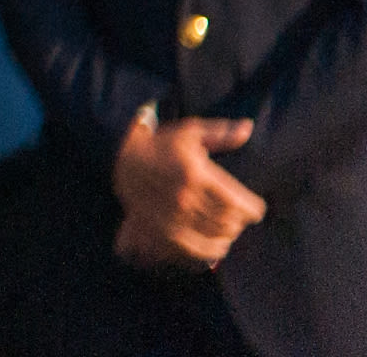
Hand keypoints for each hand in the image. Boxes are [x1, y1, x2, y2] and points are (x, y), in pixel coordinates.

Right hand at [115, 111, 264, 269]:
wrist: (120, 158)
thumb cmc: (160, 143)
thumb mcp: (189, 131)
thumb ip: (220, 133)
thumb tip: (248, 128)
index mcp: (196, 174)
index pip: (238, 202)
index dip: (254, 209)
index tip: (257, 208)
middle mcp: (185, 197)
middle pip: (229, 221)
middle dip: (242, 221)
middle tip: (243, 217)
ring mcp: (173, 215)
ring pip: (216, 235)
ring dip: (229, 235)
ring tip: (232, 229)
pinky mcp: (163, 229)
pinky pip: (197, 248)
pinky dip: (213, 249)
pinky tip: (219, 244)